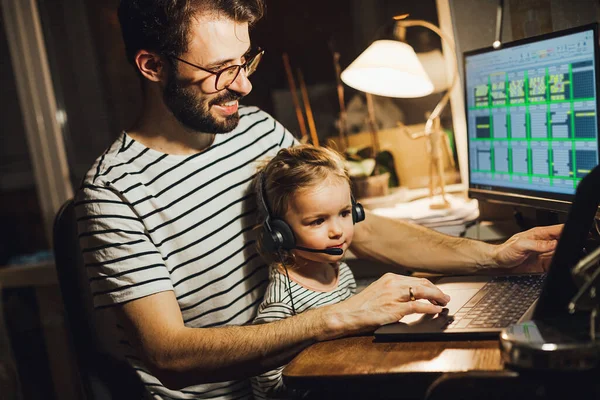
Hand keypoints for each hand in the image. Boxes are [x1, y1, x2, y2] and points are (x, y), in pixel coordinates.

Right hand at [329, 273, 450, 335]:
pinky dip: (430, 308)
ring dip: (436, 297)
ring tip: (444, 303)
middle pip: (422, 284)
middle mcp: (392, 283)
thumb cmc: (361, 306)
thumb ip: (393, 292)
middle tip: (445, 297)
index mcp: (389, 278)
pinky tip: (436, 310)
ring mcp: (394, 295)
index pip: (416, 280)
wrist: (347, 314)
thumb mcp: (378, 292)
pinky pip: (417, 306)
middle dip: (436, 291)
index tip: (437, 292)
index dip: (430, 286)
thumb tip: (411, 298)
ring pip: (422, 292)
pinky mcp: (394, 308)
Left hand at [492, 224, 562, 272]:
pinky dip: (559, 266)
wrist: (497, 263)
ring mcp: (544, 254)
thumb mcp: (521, 245)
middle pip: (563, 242)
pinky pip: (556, 265)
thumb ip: (538, 244)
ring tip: (561, 259)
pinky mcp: (543, 264)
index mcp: (539, 234)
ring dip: (564, 256)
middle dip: (568, 245)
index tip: (573, 237)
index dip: (568, 231)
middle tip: (568, 251)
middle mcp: (543, 243)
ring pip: (561, 254)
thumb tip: (554, 244)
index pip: (558, 229)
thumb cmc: (504, 251)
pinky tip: (557, 267)